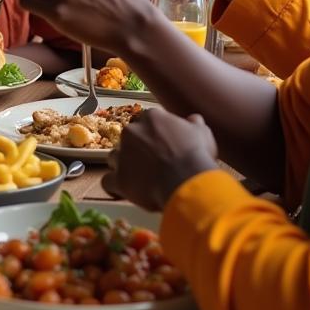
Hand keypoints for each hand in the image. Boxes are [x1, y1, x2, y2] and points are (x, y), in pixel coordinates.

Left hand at [102, 111, 218, 210]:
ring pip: (115, 157)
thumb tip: (193, 120)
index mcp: (151, 118)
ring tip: (140, 178)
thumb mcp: (202, 133)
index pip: (147, 122)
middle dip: (138, 149)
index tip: (163, 146)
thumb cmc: (196, 155)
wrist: (187, 180)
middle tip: (154, 164)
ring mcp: (122, 154)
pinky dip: (115, 186)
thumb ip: (193, 124)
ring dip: (125, 166)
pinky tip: (125, 191)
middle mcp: (132, 132)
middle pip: (129, 139)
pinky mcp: (118, 178)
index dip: (155, 136)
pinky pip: (108, 181)